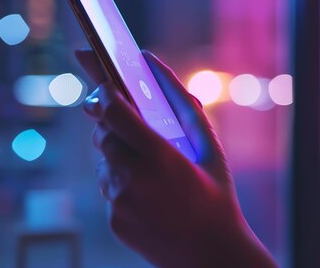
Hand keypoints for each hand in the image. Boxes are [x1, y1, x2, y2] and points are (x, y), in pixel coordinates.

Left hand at [75, 49, 276, 267]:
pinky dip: (120, 180)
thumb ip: (186, 107)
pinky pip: (107, 188)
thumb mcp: (210, 150)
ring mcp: (120, 202)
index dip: (105, 92)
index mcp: (160, 157)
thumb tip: (158, 69)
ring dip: (118, 154)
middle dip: (112, 124)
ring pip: (104, 161)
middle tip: (132, 125)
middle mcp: (134, 178)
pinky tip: (149, 192)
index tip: (106, 83)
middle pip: (103, 134)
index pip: (114, 112)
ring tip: (151, 168)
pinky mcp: (113, 220)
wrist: (210, 253)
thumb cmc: (217, 196)